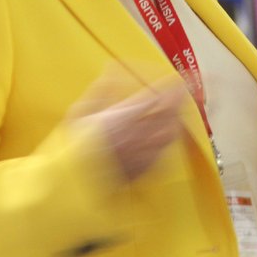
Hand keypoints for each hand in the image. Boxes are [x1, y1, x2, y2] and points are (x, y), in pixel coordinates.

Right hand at [68, 66, 186, 181]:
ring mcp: (143, 154)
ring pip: (170, 134)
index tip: (178, 79)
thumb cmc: (73, 148)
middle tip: (183, 93)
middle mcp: (137, 136)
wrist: (73, 183)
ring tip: (177, 113)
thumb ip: (100, 91)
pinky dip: (169, 141)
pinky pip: (164, 153)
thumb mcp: (80, 113)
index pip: (155, 99)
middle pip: (168, 116)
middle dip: (179, 102)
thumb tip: (110, 72)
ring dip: (177, 120)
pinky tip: (167, 137)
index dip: (171, 88)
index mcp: (123, 119)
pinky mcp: (143, 170)